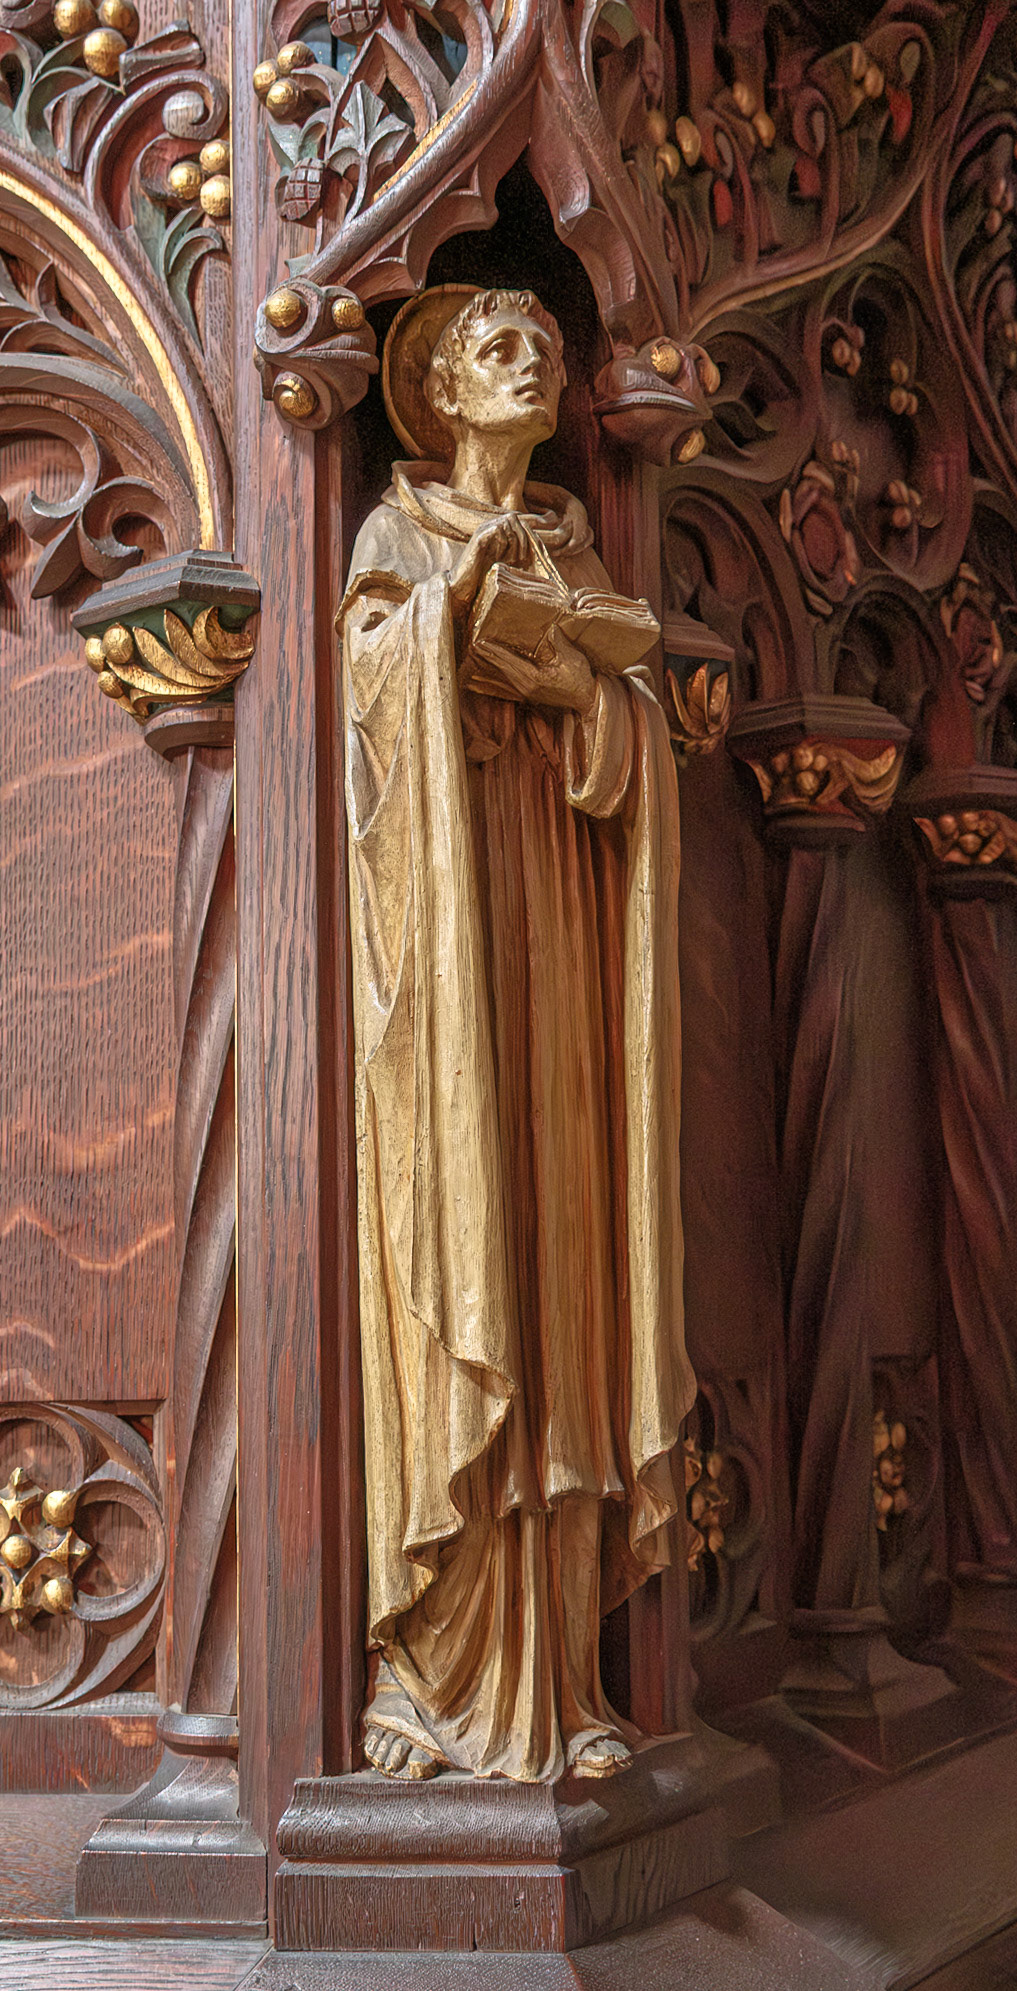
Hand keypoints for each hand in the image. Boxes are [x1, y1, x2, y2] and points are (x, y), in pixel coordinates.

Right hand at [448, 514, 532, 618]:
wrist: (462, 584)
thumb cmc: (482, 576)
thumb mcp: (504, 561)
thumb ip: (515, 552)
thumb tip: (536, 551)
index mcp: (495, 531)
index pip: (517, 521)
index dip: (526, 535)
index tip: (526, 555)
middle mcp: (488, 527)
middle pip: (514, 518)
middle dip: (522, 537)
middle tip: (521, 557)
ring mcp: (482, 531)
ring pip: (507, 522)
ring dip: (514, 540)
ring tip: (513, 558)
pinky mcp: (478, 539)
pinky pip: (497, 530)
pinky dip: (503, 544)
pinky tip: (500, 558)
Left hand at [471, 628, 596, 715]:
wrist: (588, 700)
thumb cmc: (581, 678)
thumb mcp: (572, 657)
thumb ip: (558, 643)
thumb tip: (550, 628)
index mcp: (534, 677)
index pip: (509, 662)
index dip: (494, 653)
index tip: (480, 644)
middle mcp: (527, 687)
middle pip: (501, 671)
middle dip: (486, 660)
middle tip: (470, 649)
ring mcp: (527, 694)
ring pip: (502, 683)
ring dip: (486, 675)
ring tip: (471, 669)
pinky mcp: (530, 697)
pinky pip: (507, 692)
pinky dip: (493, 688)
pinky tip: (482, 686)